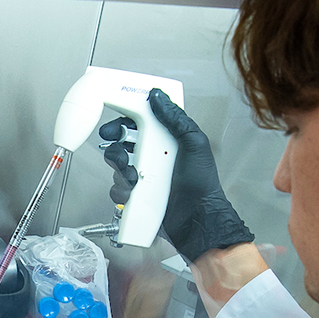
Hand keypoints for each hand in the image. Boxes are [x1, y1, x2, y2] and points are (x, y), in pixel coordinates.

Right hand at [101, 89, 255, 263]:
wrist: (197, 220)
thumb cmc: (203, 186)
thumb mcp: (194, 144)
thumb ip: (176, 119)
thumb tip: (158, 97)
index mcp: (166, 142)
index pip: (140, 122)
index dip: (126, 117)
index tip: (117, 115)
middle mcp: (153, 157)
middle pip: (121, 142)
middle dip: (116, 143)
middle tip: (118, 146)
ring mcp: (143, 177)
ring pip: (117, 166)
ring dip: (121, 169)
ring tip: (135, 175)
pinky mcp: (136, 196)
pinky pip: (117, 189)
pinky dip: (122, 190)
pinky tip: (134, 191)